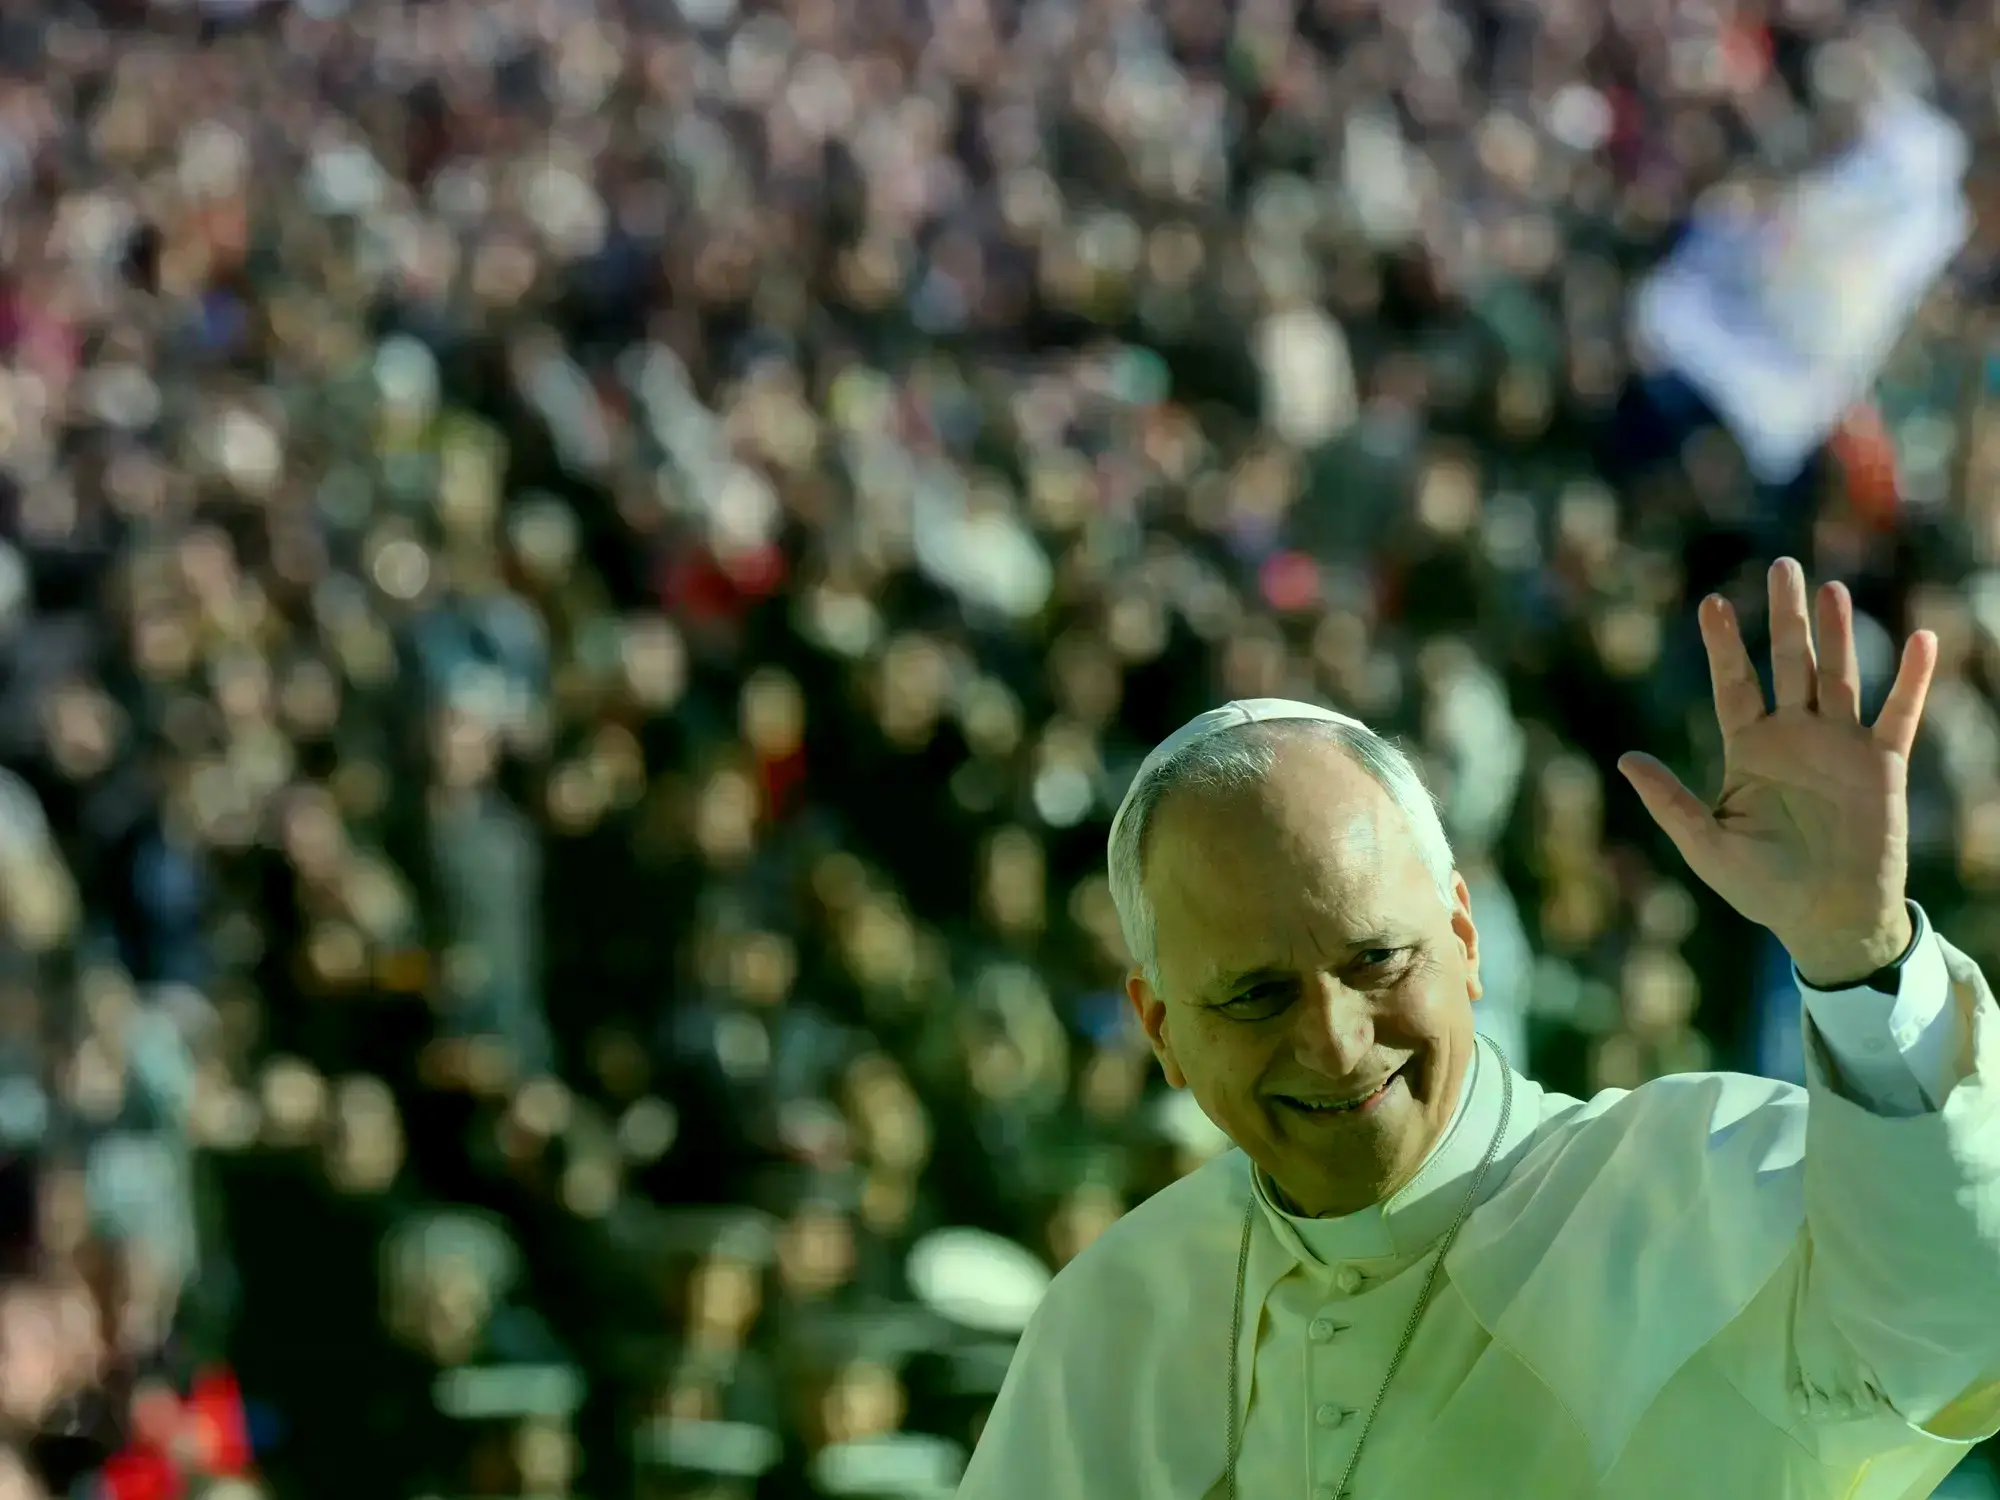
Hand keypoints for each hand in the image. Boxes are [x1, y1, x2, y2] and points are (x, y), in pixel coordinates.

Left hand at [1617, 559, 1936, 987]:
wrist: (1824, 919)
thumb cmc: (1761, 887)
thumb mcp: (1705, 844)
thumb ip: (1669, 800)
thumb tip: (1625, 759)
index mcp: (1749, 750)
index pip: (1735, 685)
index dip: (1724, 646)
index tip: (1711, 602)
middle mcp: (1795, 737)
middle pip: (1789, 664)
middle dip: (1786, 618)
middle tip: (1782, 568)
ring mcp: (1840, 747)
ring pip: (1839, 677)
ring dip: (1837, 635)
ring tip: (1832, 590)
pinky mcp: (1881, 765)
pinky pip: (1899, 714)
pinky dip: (1911, 679)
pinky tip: (1920, 639)